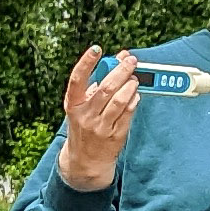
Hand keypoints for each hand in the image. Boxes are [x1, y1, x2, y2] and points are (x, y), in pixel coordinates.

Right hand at [59, 49, 143, 189]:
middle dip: (121, 71)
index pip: (77, 79)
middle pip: (106, 88)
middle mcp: (85, 115)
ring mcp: (100, 127)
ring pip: (119, 101)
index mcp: (73, 104)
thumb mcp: (83, 105)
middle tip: (131, 61)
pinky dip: (133, 101)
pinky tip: (135, 94)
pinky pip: (127, 114)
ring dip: (130, 86)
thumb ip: (98, 82)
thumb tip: (118, 58)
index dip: (86, 62)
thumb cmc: (85, 126)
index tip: (96, 49)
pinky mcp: (114, 136)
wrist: (85, 161)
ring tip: (135, 79)